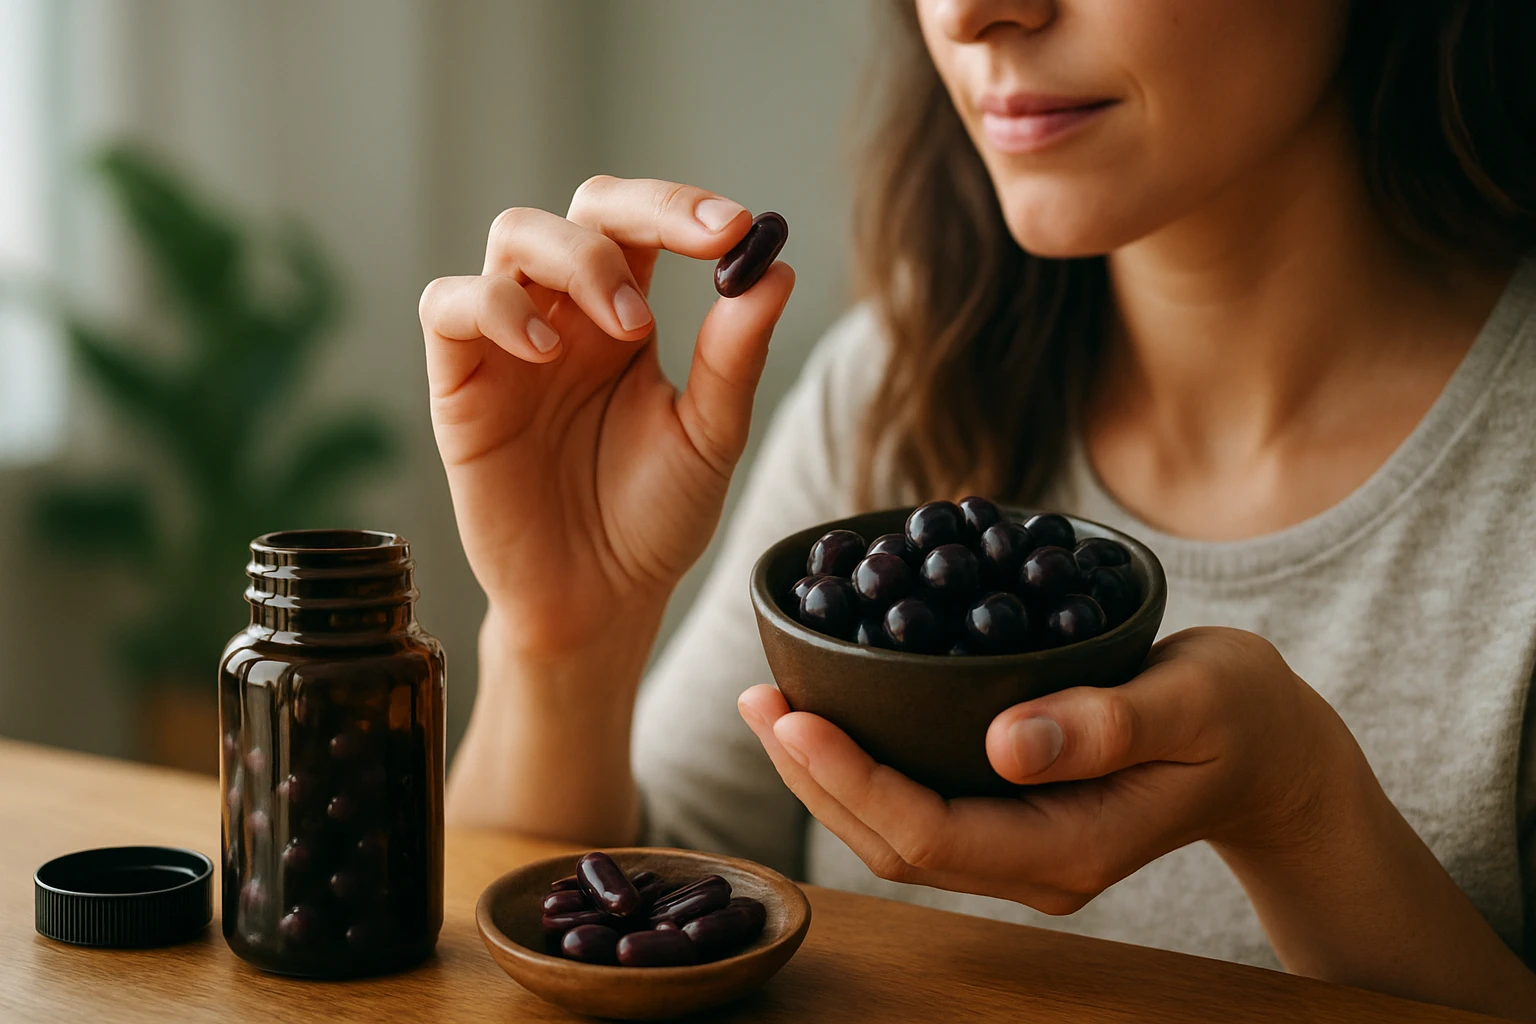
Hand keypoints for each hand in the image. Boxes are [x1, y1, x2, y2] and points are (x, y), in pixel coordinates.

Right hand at [420, 176, 794, 654]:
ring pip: (514, 235)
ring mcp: (508, 344)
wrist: (599, 600)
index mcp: (624, 318)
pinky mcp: (459, 383)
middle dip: (643, 210)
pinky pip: (448, 304)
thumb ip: (733, 356)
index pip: (643, 225)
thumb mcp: (709, 436)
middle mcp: (565, 316)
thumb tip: (776, 268)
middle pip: (582, 209)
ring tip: (629, 328)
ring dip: (580, 257)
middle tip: (704, 244)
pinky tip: (547, 349)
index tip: (739, 228)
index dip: (685, 207)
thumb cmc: (652, 519)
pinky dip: (496, 304)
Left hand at [737, 626, 1356, 912]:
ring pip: (896, 833)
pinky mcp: (1012, 818)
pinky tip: (832, 717)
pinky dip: (864, 766)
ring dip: (825, 775)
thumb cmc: (1241, 718)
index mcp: (1070, 848)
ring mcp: (1020, 849)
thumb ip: (1106, 725)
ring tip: (771, 707)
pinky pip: (919, 807)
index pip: (931, 833)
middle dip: (813, 778)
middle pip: (892, 842)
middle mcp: (1032, 864)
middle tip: (758, 701)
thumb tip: (1004, 744)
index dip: (852, 780)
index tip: (793, 718)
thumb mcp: (1193, 706)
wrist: (1269, 753)